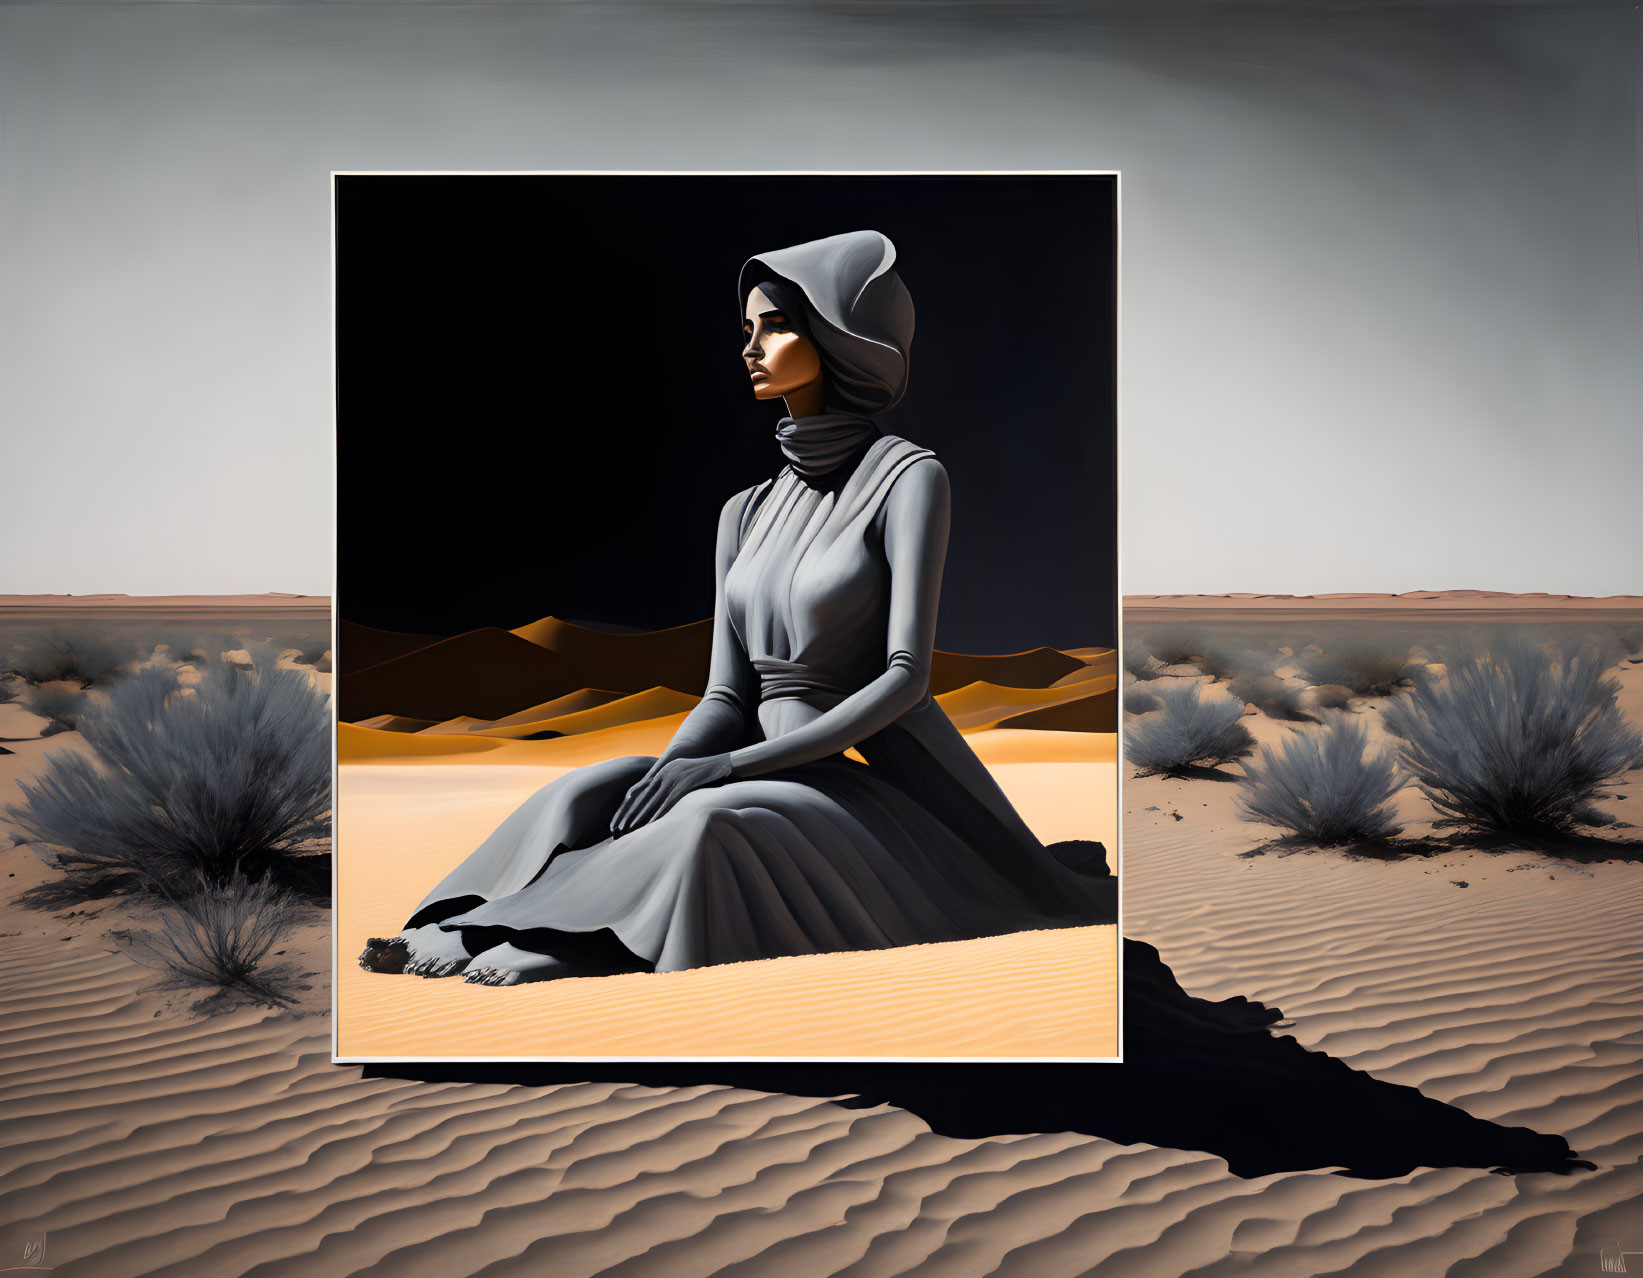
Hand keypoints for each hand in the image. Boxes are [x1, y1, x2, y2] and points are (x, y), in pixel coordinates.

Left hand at [609, 754, 733, 836]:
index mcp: (662, 770)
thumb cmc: (706, 773)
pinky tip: (648, 827)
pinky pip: (666, 803)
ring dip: (637, 818)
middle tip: (615, 829)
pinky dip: (656, 815)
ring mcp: (673, 777)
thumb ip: (671, 783)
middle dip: (626, 814)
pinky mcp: (684, 784)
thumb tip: (661, 800)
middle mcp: (664, 772)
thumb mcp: (684, 774)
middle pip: (639, 796)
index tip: (616, 820)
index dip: (625, 806)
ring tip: (627, 831)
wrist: (725, 764)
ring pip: (650, 801)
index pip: (636, 790)